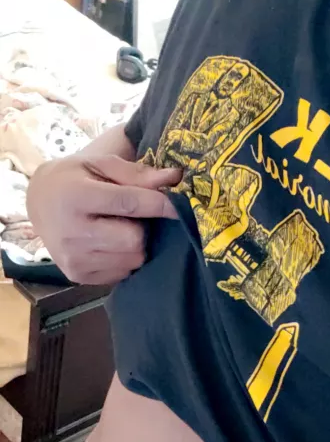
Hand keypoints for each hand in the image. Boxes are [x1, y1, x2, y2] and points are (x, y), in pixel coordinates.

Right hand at [27, 154, 181, 284]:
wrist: (39, 204)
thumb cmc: (74, 179)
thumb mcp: (100, 165)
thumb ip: (137, 174)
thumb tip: (175, 178)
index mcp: (75, 197)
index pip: (128, 204)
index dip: (159, 204)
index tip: (179, 204)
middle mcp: (71, 233)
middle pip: (134, 240)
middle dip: (142, 227)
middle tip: (133, 216)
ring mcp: (74, 260)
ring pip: (132, 259)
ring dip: (136, 244)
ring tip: (119, 228)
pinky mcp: (78, 277)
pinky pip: (122, 272)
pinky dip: (125, 258)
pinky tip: (110, 243)